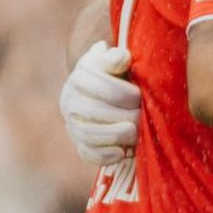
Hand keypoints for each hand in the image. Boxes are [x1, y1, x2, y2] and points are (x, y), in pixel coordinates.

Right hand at [58, 41, 137, 163]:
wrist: (100, 94)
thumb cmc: (115, 75)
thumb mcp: (114, 61)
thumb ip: (116, 57)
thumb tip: (122, 57)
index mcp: (80, 77)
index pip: (101, 87)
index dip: (124, 93)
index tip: (138, 95)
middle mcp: (70, 101)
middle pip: (96, 112)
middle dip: (125, 115)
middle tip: (142, 116)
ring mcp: (73, 124)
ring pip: (90, 134)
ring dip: (117, 135)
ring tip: (135, 133)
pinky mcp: (79, 144)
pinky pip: (88, 153)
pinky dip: (106, 155)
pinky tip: (121, 151)